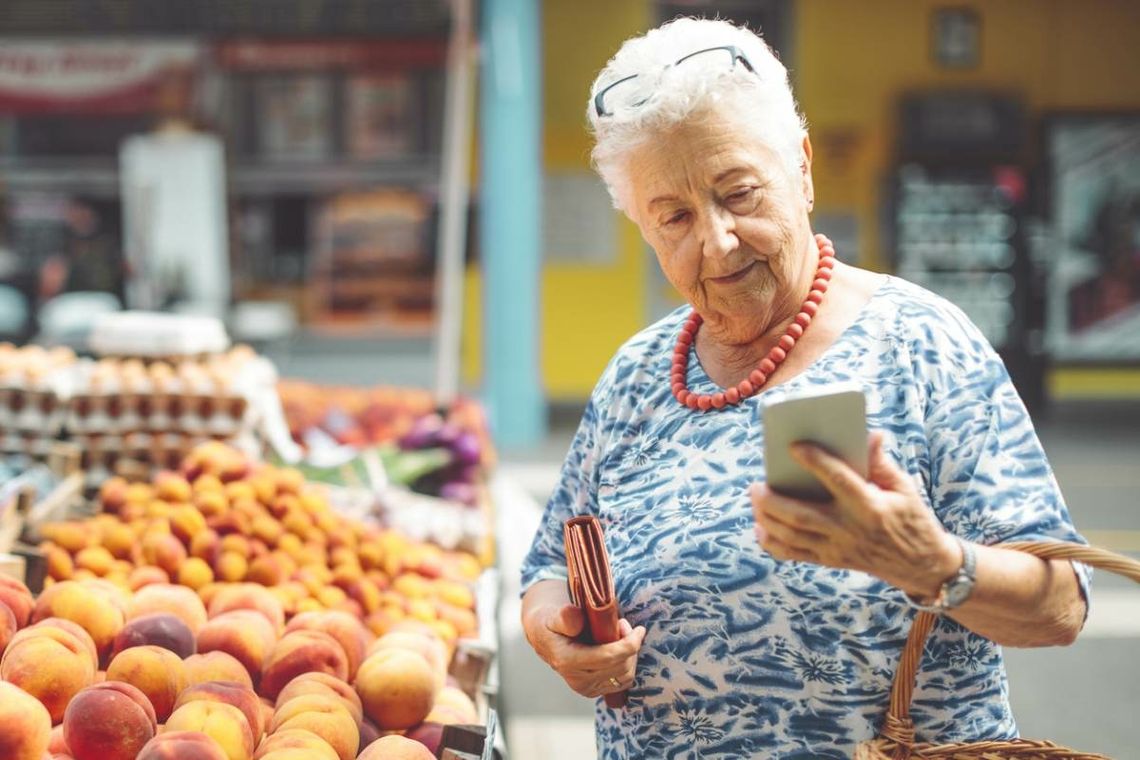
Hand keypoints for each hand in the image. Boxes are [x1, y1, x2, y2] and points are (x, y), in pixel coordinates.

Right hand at [523, 602, 645, 698]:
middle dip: (630, 645)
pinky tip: (620, 648)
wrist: (544, 637)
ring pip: (625, 676)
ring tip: (620, 635)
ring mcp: (586, 688)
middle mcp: (577, 680)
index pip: (609, 657)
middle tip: (622, 625)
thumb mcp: (553, 614)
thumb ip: (564, 616)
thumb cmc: (550, 622)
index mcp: (567, 661)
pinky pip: (622, 682)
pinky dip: (627, 664)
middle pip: (620, 667)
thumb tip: (576, 619)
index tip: (639, 629)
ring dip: (630, 655)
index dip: (629, 644)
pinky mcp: (593, 691)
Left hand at [750, 432, 959, 597]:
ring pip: (791, 536)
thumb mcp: (904, 487)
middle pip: (801, 515)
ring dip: (766, 518)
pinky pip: (794, 554)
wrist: (921, 565)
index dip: (816, 461)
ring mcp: (837, 549)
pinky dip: (772, 542)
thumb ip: (881, 462)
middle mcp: (850, 529)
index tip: (793, 445)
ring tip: (754, 498)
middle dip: (772, 499)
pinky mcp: (831, 560)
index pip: (839, 480)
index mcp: (870, 507)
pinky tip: (759, 527)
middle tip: (756, 483)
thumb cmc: (911, 518)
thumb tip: (870, 435)